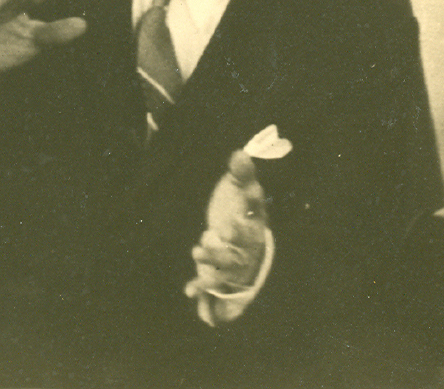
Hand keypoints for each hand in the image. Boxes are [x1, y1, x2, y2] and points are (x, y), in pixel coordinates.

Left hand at [185, 150, 269, 319]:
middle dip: (229, 244)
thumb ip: (241, 173)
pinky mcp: (221, 276)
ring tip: (196, 252)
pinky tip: (188, 291)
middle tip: (215, 235)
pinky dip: (202, 290)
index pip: (253, 222)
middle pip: (241, 249)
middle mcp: (247, 248)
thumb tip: (239, 152)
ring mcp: (235, 264)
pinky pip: (214, 287)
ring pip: (227, 268)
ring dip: (213, 263)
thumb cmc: (240, 210)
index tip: (235, 214)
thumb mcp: (241, 189)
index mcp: (254, 226)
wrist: (239, 238)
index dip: (246, 219)